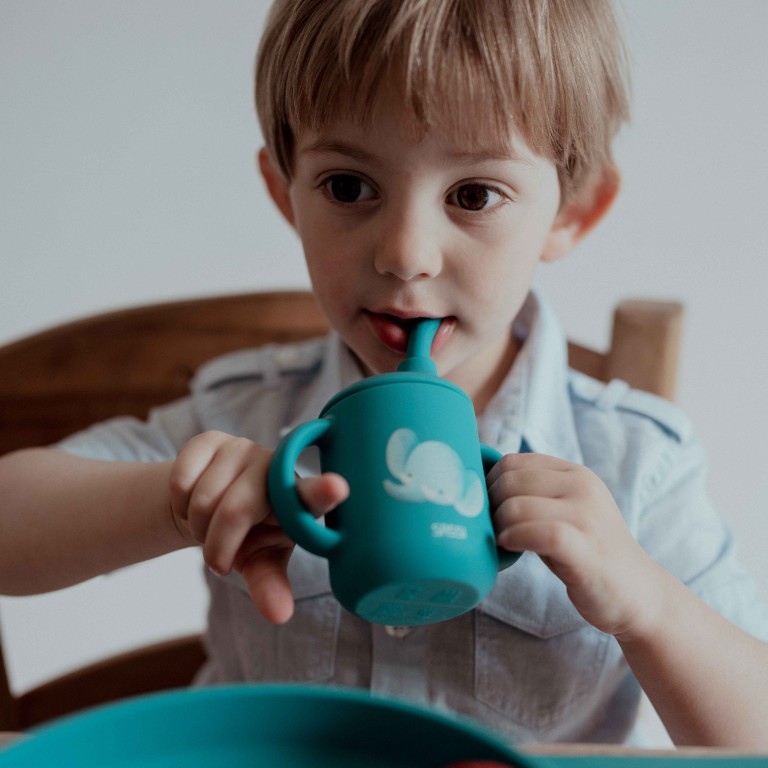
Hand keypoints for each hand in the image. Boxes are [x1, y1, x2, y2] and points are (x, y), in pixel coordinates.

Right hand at [168, 431, 348, 623]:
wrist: (206, 505)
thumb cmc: (246, 535)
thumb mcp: (259, 562)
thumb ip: (269, 585)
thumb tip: (278, 615)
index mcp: (297, 498)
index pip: (312, 495)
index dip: (323, 491)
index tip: (337, 487)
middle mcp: (274, 466)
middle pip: (236, 510)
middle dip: (217, 546)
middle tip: (218, 558)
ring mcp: (242, 448)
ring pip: (203, 499)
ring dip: (198, 527)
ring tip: (209, 527)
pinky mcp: (210, 440)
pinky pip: (182, 481)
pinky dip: (179, 505)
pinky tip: (192, 502)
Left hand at [487, 452, 663, 637]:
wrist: (637, 594)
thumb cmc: (586, 553)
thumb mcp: (563, 511)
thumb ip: (533, 494)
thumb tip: (478, 487)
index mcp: (574, 473)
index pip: (513, 462)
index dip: (489, 484)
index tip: (486, 508)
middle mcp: (582, 487)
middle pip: (510, 481)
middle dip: (490, 505)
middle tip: (491, 528)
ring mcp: (586, 516)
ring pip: (517, 505)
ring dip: (498, 525)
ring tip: (501, 541)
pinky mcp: (586, 548)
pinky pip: (537, 532)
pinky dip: (514, 538)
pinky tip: (509, 548)